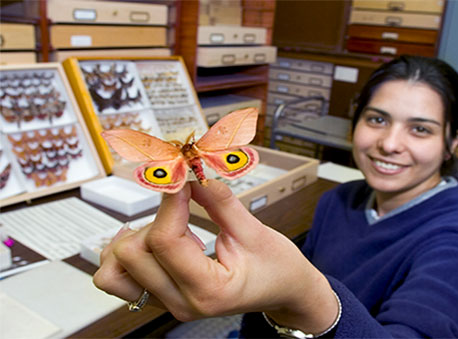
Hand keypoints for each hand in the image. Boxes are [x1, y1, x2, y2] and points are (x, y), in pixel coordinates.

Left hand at [93, 180, 337, 333]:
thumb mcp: (256, 231)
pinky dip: (127, 253)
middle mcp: (181, 302)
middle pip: (130, 255)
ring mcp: (168, 303)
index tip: (181, 180)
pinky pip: (119, 278)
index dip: (170, 200)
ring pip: (113, 271)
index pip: (164, 241)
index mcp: (208, 290)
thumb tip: (191, 177)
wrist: (283, 291)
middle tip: (180, 209)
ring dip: (133, 239)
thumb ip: (220, 202)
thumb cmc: (277, 268)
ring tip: (166, 229)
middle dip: (154, 220)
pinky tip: (155, 241)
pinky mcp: (161, 297)